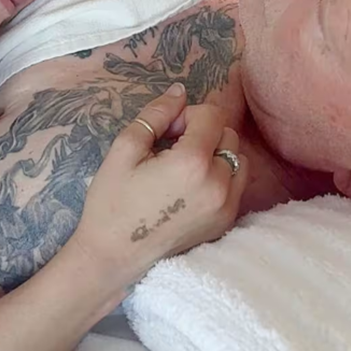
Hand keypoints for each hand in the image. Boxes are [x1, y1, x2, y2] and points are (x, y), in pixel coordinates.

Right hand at [67, 84, 247, 283]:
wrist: (112, 258)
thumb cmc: (112, 202)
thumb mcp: (124, 149)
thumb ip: (155, 114)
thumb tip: (179, 92)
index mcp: (193, 163)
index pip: (211, 115)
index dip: (186, 115)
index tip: (165, 132)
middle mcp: (218, 185)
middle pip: (228, 135)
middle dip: (202, 133)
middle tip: (171, 149)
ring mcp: (226, 207)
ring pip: (237, 159)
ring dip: (216, 155)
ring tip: (183, 169)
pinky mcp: (226, 223)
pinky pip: (237, 185)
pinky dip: (220, 177)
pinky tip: (191, 187)